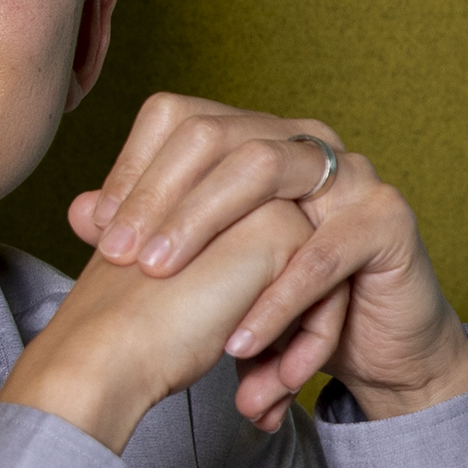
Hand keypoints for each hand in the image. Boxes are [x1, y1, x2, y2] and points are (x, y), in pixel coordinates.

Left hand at [30, 94, 467, 440]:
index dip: (133, 169)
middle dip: (160, 197)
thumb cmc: (292, 304)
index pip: (181, 118)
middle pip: (216, 135)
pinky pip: (321, 252)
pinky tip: (239, 341)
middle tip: (122, 257)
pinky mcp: (387, 221)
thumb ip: (155, 234)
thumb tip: (80, 212)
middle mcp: (305, 142)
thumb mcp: (215, 267)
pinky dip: (275, 298)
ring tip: (163, 280)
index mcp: (260, 140)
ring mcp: (352, 173)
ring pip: (264, 171)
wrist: (378, 350)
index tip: (99, 232)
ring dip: (205, 227)